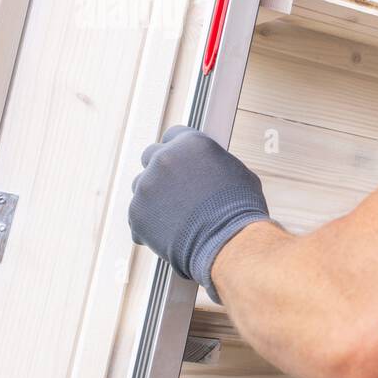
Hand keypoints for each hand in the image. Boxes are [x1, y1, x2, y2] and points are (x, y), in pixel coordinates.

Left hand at [128, 125, 271, 303]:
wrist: (229, 243)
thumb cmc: (241, 210)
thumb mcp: (238, 174)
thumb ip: (214, 165)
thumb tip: (210, 168)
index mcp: (191, 143)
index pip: (174, 134)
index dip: (180, 150)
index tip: (182, 162)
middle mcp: (164, 158)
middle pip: (151, 156)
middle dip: (162, 171)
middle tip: (176, 190)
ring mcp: (147, 186)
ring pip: (142, 186)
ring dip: (154, 197)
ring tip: (177, 217)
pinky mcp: (136, 213)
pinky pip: (138, 215)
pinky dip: (149, 225)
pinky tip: (170, 234)